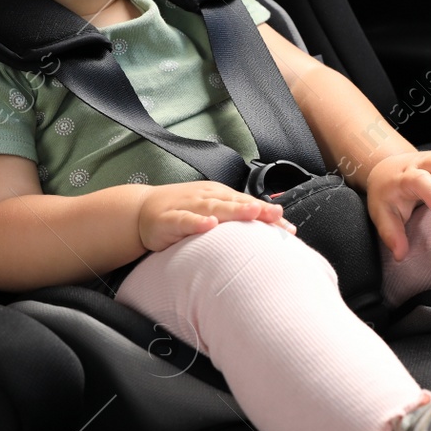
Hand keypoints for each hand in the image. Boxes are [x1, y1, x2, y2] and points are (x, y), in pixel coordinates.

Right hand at [136, 180, 296, 252]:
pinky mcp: (170, 219)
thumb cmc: (184, 212)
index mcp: (220, 196)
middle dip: (257, 210)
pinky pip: (185, 220)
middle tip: (276, 215)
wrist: (142, 211)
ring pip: (214, 208)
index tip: (289, 229)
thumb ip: (236, 221)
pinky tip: (208, 225)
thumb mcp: (212, 212)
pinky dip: (197, 222)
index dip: (268, 216)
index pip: (249, 205)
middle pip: (236, 203)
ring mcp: (189, 206)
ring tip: (252, 213)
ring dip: (234, 210)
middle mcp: (208, 197)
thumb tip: (269, 233)